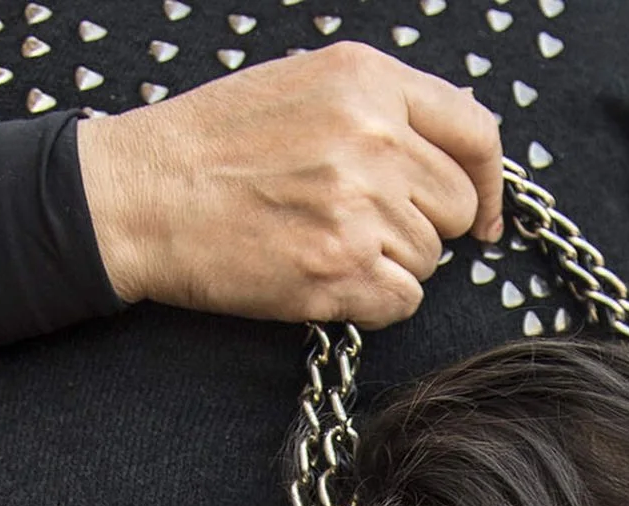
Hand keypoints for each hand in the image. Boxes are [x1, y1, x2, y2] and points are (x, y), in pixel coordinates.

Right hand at [74, 42, 503, 326]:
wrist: (139, 195)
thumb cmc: (214, 143)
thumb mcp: (304, 85)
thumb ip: (382, 107)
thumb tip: (456, 150)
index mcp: (367, 81)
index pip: (476, 133)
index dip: (488, 183)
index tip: (483, 216)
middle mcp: (373, 137)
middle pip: (457, 207)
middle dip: (422, 225)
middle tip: (358, 222)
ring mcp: (359, 206)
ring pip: (429, 260)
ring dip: (388, 263)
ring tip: (322, 239)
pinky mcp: (340, 270)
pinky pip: (403, 302)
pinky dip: (372, 302)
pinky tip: (323, 276)